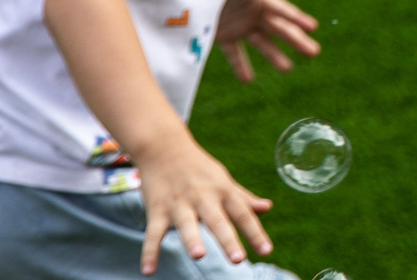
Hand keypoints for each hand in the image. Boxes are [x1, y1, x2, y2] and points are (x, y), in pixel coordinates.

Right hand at [130, 136, 273, 273]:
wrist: (164, 148)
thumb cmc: (199, 169)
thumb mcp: (224, 181)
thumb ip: (243, 198)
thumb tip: (267, 208)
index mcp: (223, 191)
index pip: (243, 214)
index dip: (255, 233)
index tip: (266, 251)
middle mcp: (204, 197)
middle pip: (218, 221)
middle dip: (228, 240)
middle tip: (238, 259)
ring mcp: (179, 204)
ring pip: (187, 224)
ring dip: (192, 239)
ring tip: (199, 255)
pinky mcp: (157, 210)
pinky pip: (153, 233)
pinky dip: (149, 252)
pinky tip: (149, 270)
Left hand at [215, 0, 319, 82]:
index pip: (282, 11)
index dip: (298, 19)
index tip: (314, 27)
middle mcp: (253, 13)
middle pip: (279, 29)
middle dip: (297, 40)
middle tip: (314, 52)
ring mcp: (240, 25)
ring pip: (261, 43)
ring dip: (274, 56)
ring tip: (288, 69)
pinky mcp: (224, 36)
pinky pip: (235, 53)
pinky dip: (241, 66)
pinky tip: (248, 80)